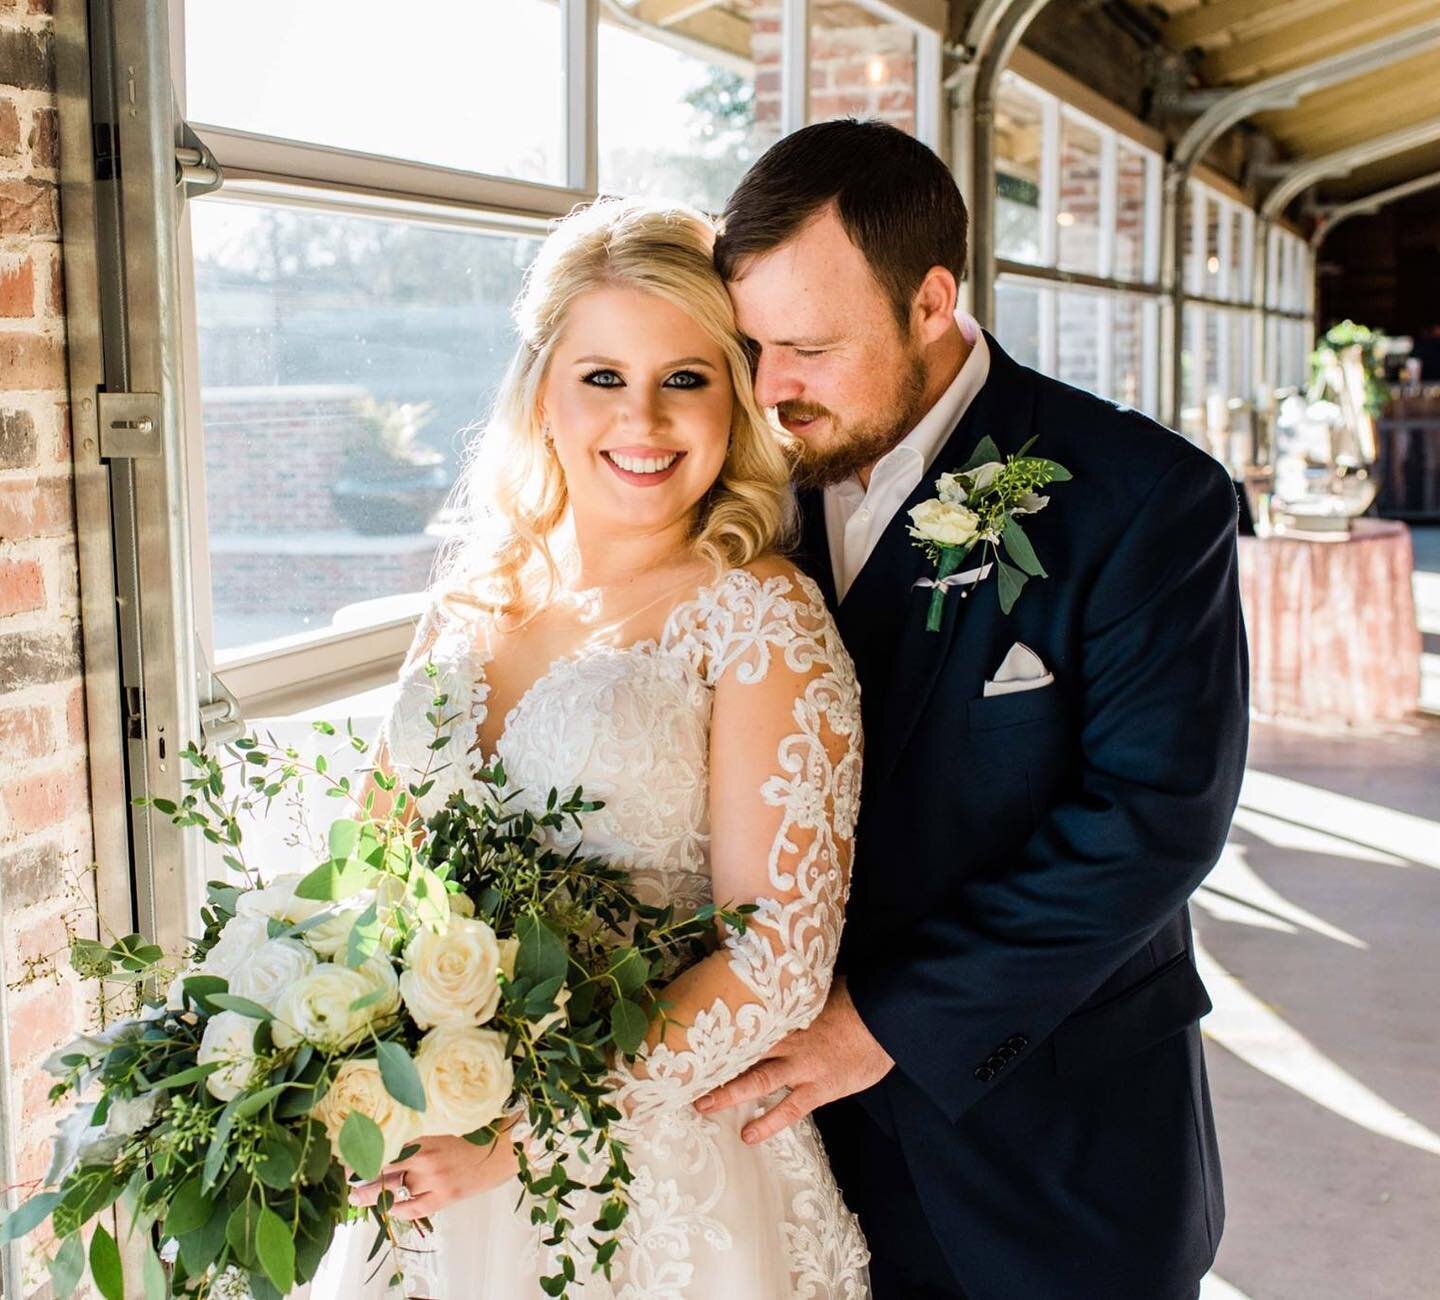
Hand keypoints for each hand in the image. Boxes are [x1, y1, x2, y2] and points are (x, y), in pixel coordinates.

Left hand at [349, 1131, 518, 1221]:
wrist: (508, 1147)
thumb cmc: (480, 1133)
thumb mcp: (448, 1125)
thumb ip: (424, 1132)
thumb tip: (397, 1139)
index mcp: (426, 1132)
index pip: (386, 1142)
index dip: (367, 1149)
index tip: (353, 1150)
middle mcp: (426, 1155)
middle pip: (384, 1166)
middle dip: (362, 1173)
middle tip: (348, 1176)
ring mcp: (434, 1178)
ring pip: (394, 1188)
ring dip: (372, 1194)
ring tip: (357, 1197)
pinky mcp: (445, 1196)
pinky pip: (414, 1207)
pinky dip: (398, 1208)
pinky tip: (389, 1208)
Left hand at [693, 978, 892, 1144]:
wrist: (886, 1019)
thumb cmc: (856, 998)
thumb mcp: (821, 987)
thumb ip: (796, 991)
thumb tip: (774, 975)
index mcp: (786, 1013)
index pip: (743, 1022)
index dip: (717, 1031)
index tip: (692, 1037)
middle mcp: (787, 1040)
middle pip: (742, 1052)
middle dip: (713, 1064)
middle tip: (684, 1076)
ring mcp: (801, 1066)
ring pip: (757, 1081)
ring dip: (728, 1094)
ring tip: (702, 1106)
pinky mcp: (819, 1088)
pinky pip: (789, 1109)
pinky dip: (768, 1123)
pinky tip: (749, 1136)